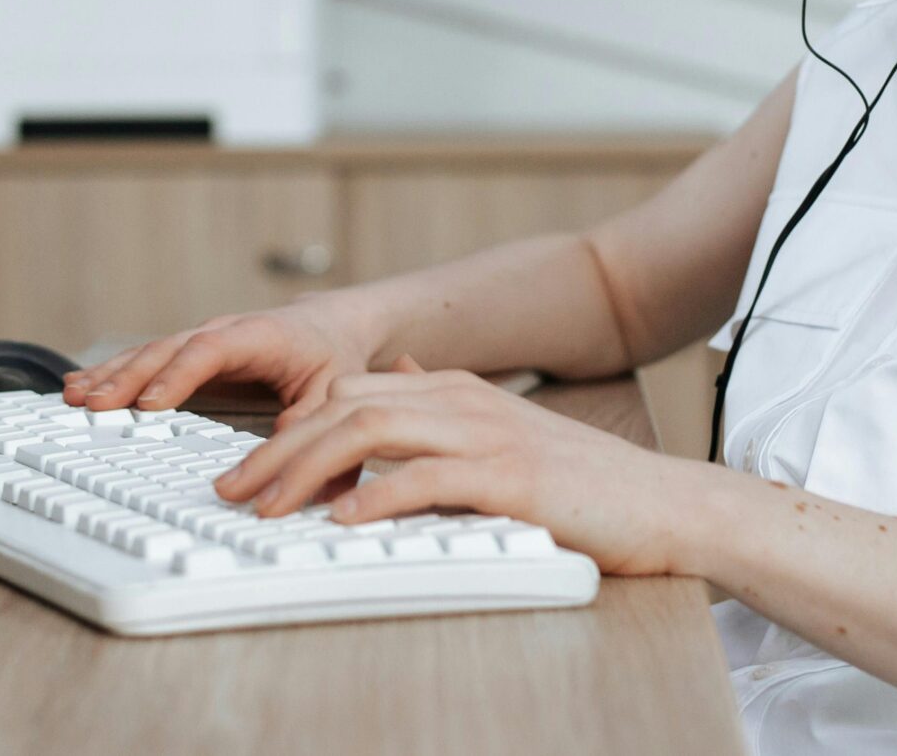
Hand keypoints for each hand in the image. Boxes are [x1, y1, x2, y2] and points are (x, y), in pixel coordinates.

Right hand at [60, 295, 378, 427]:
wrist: (327, 325)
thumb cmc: (332, 356)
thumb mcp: (336, 389)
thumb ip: (316, 422)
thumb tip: (293, 455)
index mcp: (260, 335)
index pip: (212, 349)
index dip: (178, 375)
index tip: (149, 403)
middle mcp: (222, 331)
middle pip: (168, 349)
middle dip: (129, 377)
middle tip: (93, 404)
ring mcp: (201, 339)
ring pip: (149, 353)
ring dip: (111, 374)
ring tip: (73, 395)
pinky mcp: (188, 354)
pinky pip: (146, 360)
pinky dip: (112, 372)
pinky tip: (80, 385)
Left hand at [210, 357, 708, 576]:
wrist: (666, 504)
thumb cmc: (584, 482)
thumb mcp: (504, 433)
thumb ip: (448, 409)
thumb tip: (401, 375)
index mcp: (454, 389)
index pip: (346, 393)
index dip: (288, 429)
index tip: (249, 469)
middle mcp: (461, 400)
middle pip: (341, 407)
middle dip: (275, 449)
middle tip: (231, 490)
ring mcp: (485, 434)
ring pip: (367, 432)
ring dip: (304, 471)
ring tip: (265, 507)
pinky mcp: (509, 477)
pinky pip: (423, 480)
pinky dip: (372, 498)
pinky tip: (339, 521)